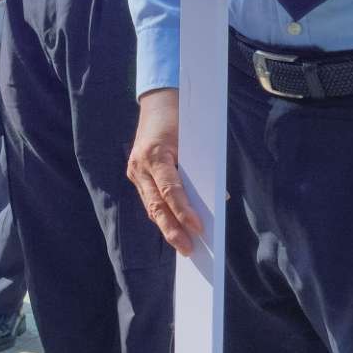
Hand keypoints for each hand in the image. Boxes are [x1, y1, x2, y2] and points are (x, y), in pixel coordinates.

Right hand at [126, 90, 207, 254]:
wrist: (158, 103)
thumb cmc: (181, 121)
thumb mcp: (194, 142)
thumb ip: (202, 169)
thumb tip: (217, 199)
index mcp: (155, 155)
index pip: (171, 190)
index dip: (184, 212)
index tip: (199, 229)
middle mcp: (140, 166)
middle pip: (157, 206)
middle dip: (173, 230)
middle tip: (188, 250)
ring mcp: (135, 172)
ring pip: (151, 207)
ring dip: (167, 228)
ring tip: (183, 246)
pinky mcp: (136, 175)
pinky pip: (150, 200)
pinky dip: (163, 215)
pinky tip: (174, 229)